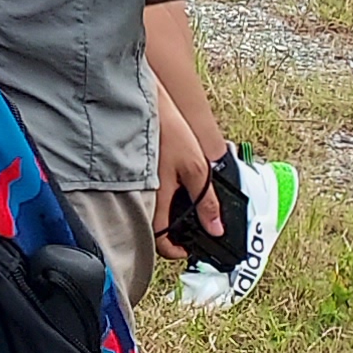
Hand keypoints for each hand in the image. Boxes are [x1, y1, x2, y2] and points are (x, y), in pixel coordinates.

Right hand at [153, 77, 215, 258]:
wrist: (143, 102)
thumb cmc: (167, 132)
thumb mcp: (197, 168)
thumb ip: (207, 202)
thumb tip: (216, 228)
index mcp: (157, 204)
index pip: (163, 244)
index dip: (180, 251)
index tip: (193, 246)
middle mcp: (143, 199)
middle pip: (158, 228)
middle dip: (178, 230)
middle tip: (196, 222)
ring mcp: (138, 186)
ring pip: (155, 212)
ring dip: (172, 212)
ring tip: (190, 199)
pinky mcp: (137, 172)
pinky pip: (151, 194)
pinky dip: (165, 195)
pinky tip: (177, 180)